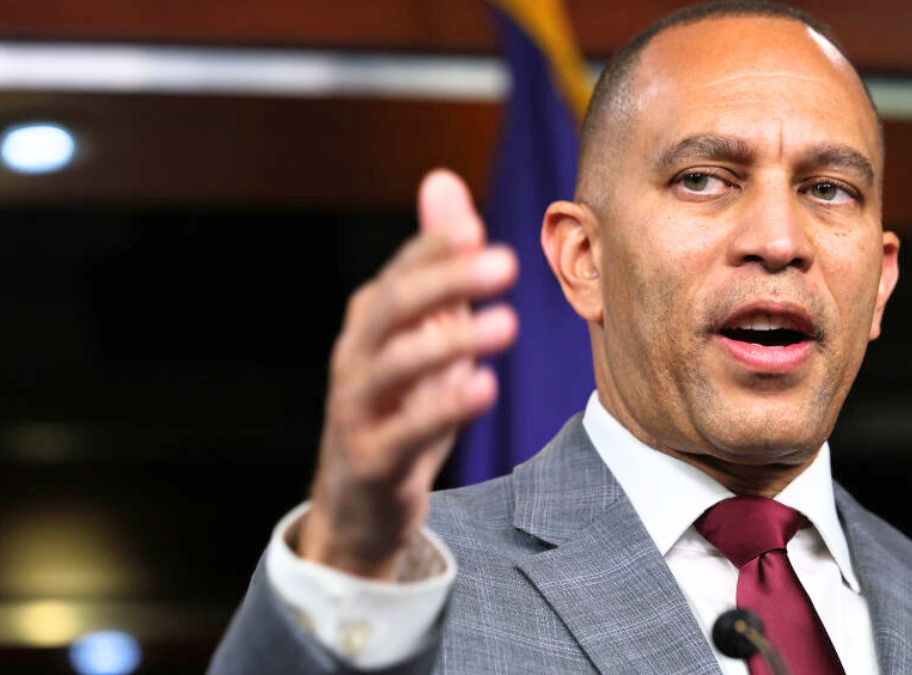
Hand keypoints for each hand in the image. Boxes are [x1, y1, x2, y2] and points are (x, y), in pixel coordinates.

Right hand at [296, 169, 517, 578]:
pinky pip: (405, 430)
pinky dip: (443, 407)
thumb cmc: (400, 405)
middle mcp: (357, 355)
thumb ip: (437, 263)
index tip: (476, 228)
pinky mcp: (371, 458)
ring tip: (508, 323)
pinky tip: (484, 388)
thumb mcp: (423, 331)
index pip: (401, 270)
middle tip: (505, 263)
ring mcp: (358, 407)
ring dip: (452, 341)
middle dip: (446, 280)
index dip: (434, 247)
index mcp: (371, 320)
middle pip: (393, 305)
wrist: (360, 502)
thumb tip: (443, 178)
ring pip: (395, 364)